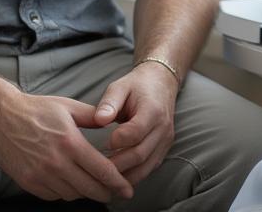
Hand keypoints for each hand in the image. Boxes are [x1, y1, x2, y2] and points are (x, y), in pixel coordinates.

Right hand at [0, 89, 133, 201]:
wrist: (0, 117)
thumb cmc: (36, 109)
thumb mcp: (68, 106)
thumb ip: (92, 116)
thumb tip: (112, 122)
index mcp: (70, 142)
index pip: (101, 170)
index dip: (117, 183)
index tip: (127, 189)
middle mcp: (56, 162)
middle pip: (89, 188)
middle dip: (106, 193)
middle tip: (116, 193)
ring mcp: (41, 175)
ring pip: (72, 194)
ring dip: (86, 193)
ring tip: (95, 187)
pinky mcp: (28, 183)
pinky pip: (53, 195)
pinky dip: (66, 192)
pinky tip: (71, 184)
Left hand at [94, 61, 179, 185]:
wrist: (160, 84)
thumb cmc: (137, 86)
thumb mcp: (120, 86)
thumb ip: (109, 102)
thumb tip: (98, 120)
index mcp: (153, 110)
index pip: (136, 132)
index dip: (118, 140)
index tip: (102, 143)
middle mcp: (163, 128)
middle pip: (140, 154)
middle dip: (117, 164)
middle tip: (96, 168)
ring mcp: (165, 141)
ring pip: (145, 167)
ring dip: (124, 176)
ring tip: (103, 178)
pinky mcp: (163, 150)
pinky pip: (148, 169)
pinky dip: (132, 176)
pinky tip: (116, 178)